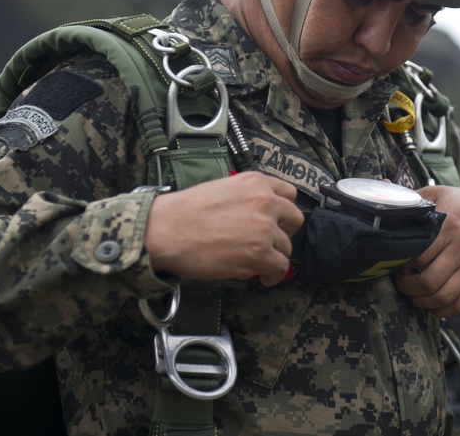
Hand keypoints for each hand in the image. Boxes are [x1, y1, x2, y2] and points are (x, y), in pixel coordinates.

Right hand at [144, 172, 302, 285]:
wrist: (165, 230)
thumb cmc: (184, 212)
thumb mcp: (222, 189)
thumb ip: (246, 198)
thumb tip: (256, 218)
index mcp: (256, 182)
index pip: (289, 194)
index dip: (282, 211)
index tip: (276, 222)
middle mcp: (265, 201)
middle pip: (294, 219)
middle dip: (284, 232)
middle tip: (270, 242)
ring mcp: (264, 228)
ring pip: (286, 246)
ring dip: (274, 255)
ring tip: (259, 264)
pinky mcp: (260, 253)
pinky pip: (281, 268)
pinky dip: (274, 275)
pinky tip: (263, 278)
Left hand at [394, 186, 459, 316]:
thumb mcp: (439, 193)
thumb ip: (411, 197)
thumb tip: (382, 188)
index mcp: (450, 226)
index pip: (420, 255)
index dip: (401, 263)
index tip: (394, 260)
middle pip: (429, 282)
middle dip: (407, 286)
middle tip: (400, 278)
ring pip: (442, 298)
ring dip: (421, 300)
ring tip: (412, 290)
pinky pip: (459, 305)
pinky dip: (440, 310)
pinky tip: (430, 300)